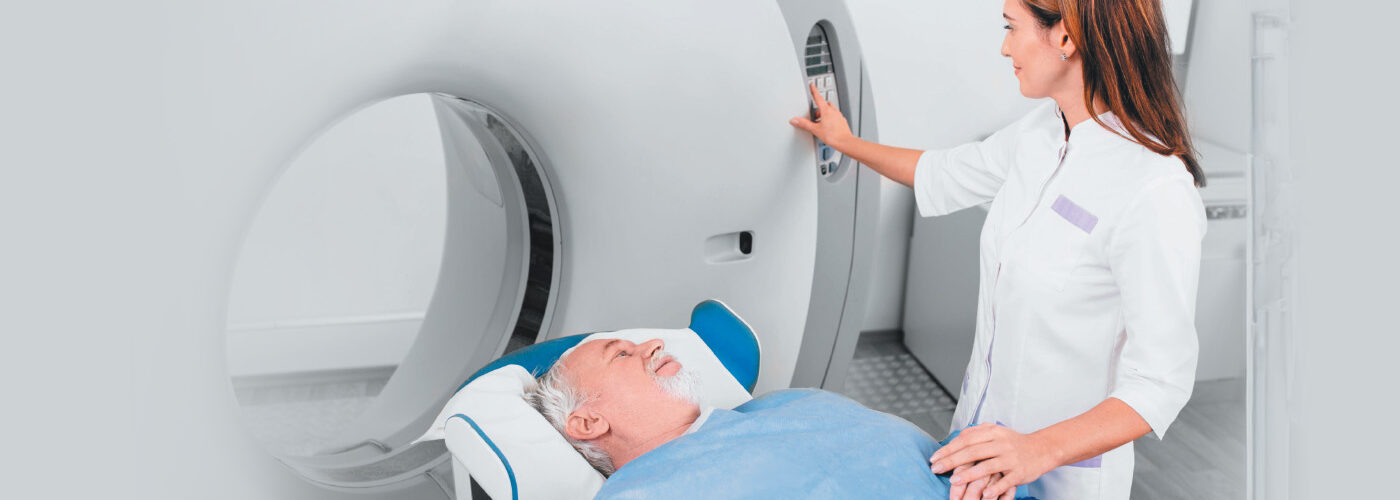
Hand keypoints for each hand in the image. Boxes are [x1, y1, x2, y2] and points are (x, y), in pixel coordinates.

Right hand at [789, 82, 853, 150]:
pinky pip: (835, 116)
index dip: (814, 91)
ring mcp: (839, 116)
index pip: (818, 97)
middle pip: (825, 104)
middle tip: (814, 115)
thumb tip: (795, 120)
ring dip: (825, 113)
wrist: (845, 142)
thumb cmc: (833, 136)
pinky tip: (828, 127)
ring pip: (831, 110)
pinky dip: (831, 119)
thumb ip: (804, 124)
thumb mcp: (815, 130)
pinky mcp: (842, 121)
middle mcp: (834, 111)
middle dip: (819, 108)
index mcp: (826, 111)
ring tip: (821, 123)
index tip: (812, 86)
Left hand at [930, 423, 1057, 498]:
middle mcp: (1001, 444)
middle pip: (972, 451)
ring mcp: (1011, 458)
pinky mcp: (1019, 472)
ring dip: (969, 474)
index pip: (965, 439)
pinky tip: (985, 495)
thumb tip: (955, 437)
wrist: (1042, 448)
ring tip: (953, 480)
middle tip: (936, 469)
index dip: (948, 449)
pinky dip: (995, 488)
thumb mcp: (995, 431)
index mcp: (992, 432)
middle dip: (951, 461)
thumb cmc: (1014, 442)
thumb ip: (976, 433)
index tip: (934, 458)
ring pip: (987, 466)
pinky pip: (1005, 481)